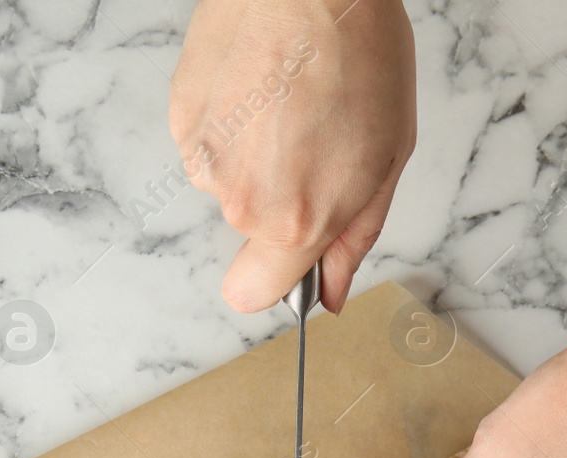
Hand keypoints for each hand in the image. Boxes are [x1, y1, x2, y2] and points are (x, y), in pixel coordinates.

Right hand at [169, 0, 415, 313]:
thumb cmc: (358, 53)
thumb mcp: (385, 159)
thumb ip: (352, 238)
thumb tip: (330, 292)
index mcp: (293, 219)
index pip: (252, 295)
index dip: (276, 281)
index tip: (293, 259)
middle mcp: (238, 198)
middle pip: (249, 230)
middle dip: (281, 198)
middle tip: (316, 139)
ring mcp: (202, 156)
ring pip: (228, 182)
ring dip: (255, 154)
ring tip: (289, 102)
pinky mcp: (181, 116)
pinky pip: (207, 142)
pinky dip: (230, 122)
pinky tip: (260, 85)